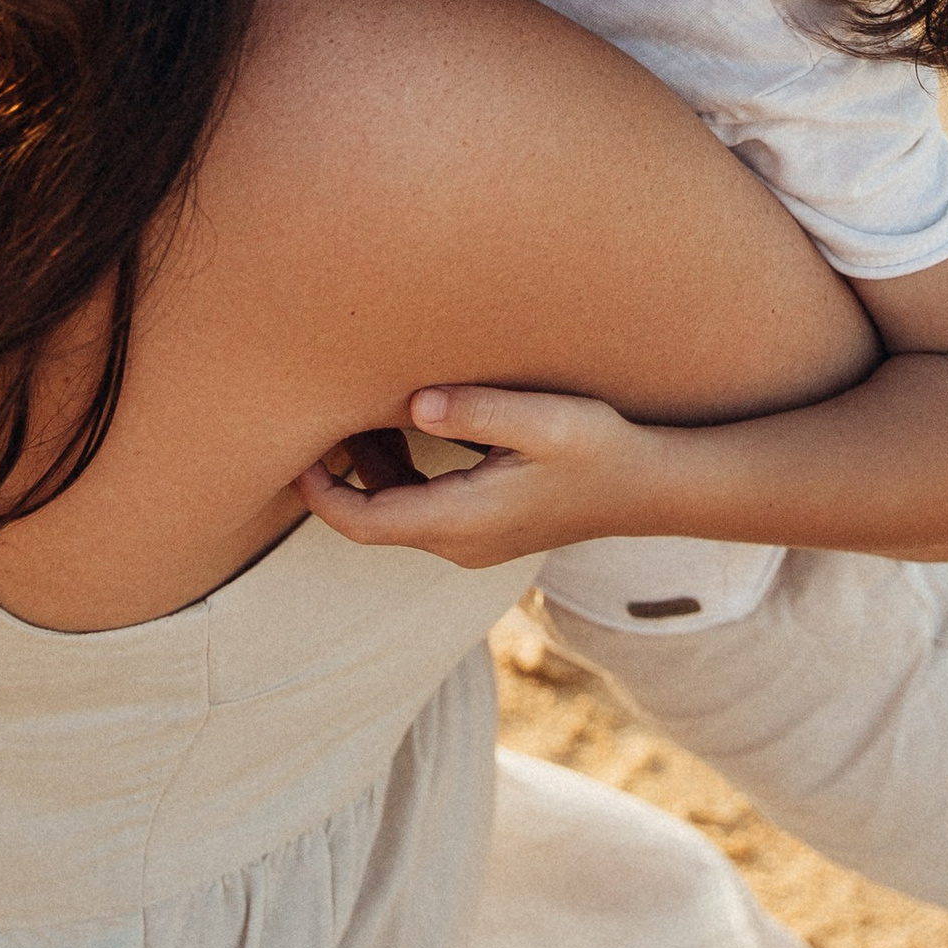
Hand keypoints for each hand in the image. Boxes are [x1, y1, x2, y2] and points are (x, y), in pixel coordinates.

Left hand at [297, 384, 673, 570]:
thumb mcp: (545, 420)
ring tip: (360, 408)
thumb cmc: (601, 448)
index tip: (297, 446)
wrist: (650, 489)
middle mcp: (457, 543)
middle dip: (337, 473)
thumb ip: (479, 410)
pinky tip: (407, 424)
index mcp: (461, 521)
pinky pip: (420, 509)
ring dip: (369, 470)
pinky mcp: (483, 530)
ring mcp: (470, 542)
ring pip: (394, 513)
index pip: (363, 520)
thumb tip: (414, 404)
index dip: (320, 491)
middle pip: (370, 518)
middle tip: (322, 410)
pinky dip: (399, 474)